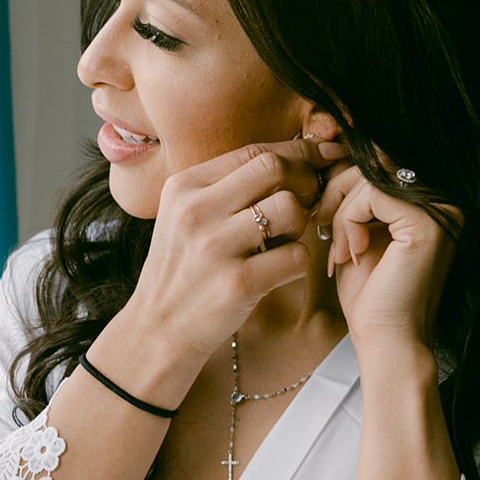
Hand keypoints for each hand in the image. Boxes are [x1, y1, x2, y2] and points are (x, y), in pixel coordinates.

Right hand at [127, 136, 347, 363]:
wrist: (158, 328)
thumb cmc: (184, 269)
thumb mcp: (186, 217)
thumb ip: (228, 187)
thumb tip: (294, 158)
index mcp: (184, 187)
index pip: (254, 151)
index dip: (298, 152)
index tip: (321, 156)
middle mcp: (195, 211)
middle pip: (274, 168)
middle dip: (304, 180)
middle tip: (308, 201)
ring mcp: (215, 247)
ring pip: (290, 208)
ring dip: (301, 223)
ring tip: (283, 240)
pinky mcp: (237, 283)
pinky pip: (296, 255)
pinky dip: (297, 261)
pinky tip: (279, 269)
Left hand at [316, 167, 461, 355]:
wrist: (386, 342)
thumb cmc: (371, 297)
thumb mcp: (359, 235)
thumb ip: (356, 200)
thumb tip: (333, 157)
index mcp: (430, 205)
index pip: (380, 167)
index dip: (344, 186)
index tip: (325, 220)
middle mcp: (443, 203)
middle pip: (376, 165)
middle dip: (338, 193)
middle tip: (323, 229)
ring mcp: (441, 211)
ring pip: (371, 177)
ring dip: (342, 214)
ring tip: (341, 253)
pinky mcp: (428, 222)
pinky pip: (372, 194)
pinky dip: (350, 221)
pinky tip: (353, 255)